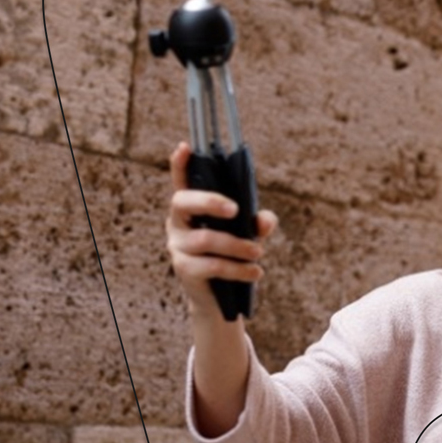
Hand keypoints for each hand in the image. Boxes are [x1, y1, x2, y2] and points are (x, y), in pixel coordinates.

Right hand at [165, 142, 277, 320]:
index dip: (180, 164)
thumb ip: (259, 222)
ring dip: (237, 245)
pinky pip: (212, 265)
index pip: (181, 181)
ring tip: (259, 252)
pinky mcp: (184, 269)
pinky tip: (256, 272)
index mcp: (191, 207)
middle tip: (236, 209)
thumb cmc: (234, 254)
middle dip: (209, 201)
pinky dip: (238, 269)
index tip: (185, 146)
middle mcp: (177, 222)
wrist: (221, 296)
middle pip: (183, 202)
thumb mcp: (249, 234)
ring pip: (206, 239)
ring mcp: (177, 246)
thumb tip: (264, 221)